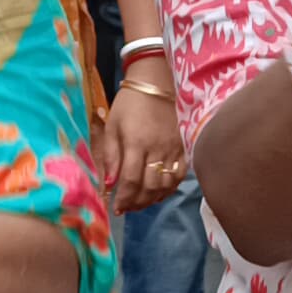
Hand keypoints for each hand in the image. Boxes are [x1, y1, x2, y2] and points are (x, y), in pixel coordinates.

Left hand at [106, 81, 183, 210]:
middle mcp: (157, 149)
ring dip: (152, 199)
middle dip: (136, 203)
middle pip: (149, 187)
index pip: (130, 180)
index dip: (123, 198)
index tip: (116, 207)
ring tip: (140, 202)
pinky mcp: (184, 148)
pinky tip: (158, 192)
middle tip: (126, 208)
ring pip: (165, 185)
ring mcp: (174, 149)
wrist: (156, 84)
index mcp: (136, 143)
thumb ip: (110, 157)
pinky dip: (169, 188)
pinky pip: (179, 175)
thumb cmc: (129, 105)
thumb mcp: (111, 127)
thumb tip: (107, 185)